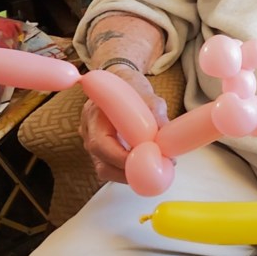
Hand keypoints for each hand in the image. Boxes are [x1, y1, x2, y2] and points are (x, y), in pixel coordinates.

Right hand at [78, 65, 169, 183]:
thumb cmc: (131, 86)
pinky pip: (109, 166)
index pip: (100, 144)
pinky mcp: (100, 149)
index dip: (120, 158)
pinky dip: (126, 170)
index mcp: (94, 114)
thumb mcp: (148, 96)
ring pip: (105, 169)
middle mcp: (88, 131)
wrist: (119, 80)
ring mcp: (91, 142)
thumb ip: (157, 116)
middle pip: (100, 163)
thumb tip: (168, 141)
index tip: (144, 161)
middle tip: (152, 173)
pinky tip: (144, 166)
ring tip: (151, 171)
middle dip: (127, 173)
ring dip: (127, 175)